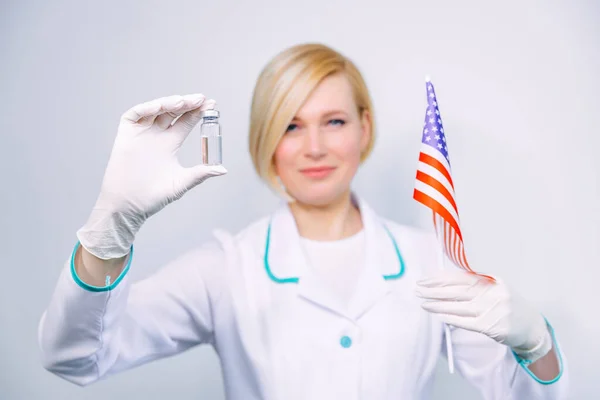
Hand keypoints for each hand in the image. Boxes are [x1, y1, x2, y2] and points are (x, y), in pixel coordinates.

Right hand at [77, 94, 226, 259]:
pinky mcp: (126, 134)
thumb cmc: (154, 196)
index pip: (186, 122)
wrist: (129, 205)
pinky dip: (147, 108)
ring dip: (170, 103)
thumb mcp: (181, 183)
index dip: (198, 113)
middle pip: (174, 112)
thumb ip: (201, 174)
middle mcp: (157, 135)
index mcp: (170, 144)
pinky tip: (161, 107)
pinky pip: (135, 115)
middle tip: (201, 99)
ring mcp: (141, 133)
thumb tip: (223, 170)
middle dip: (187, 104)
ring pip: (156, 109)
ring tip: (184, 102)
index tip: (211, 104)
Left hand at [415, 269, 552, 362]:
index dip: (441, 278)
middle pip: (458, 290)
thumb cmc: (508, 306)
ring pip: (460, 306)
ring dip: (439, 305)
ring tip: (423, 303)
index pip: (462, 277)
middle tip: (418, 289)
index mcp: (493, 280)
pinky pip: (467, 322)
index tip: (425, 279)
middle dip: (435, 290)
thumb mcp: (495, 289)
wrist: (533, 328)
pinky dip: (451, 318)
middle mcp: (494, 293)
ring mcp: (494, 310)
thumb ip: (474, 285)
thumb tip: (443, 283)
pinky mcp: (493, 326)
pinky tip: (439, 316)